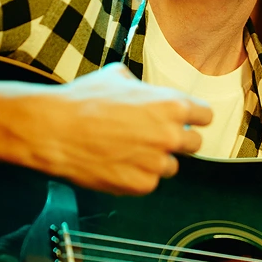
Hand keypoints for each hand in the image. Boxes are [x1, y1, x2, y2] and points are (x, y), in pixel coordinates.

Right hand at [3, 63, 213, 194]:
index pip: (205, 116)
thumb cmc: (83, 100)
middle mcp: (170, 136)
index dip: (194, 118)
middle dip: (177, 141)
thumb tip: (146, 91)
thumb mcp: (117, 76)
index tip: (185, 121)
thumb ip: (143, 87)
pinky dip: (136, 175)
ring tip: (127, 150)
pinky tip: (115, 163)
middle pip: (194, 144)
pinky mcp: (140, 185)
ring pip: (171, 166)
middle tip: (154, 138)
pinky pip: (148, 182)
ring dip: (155, 160)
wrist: (55, 129)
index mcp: (172, 105)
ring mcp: (156, 163)